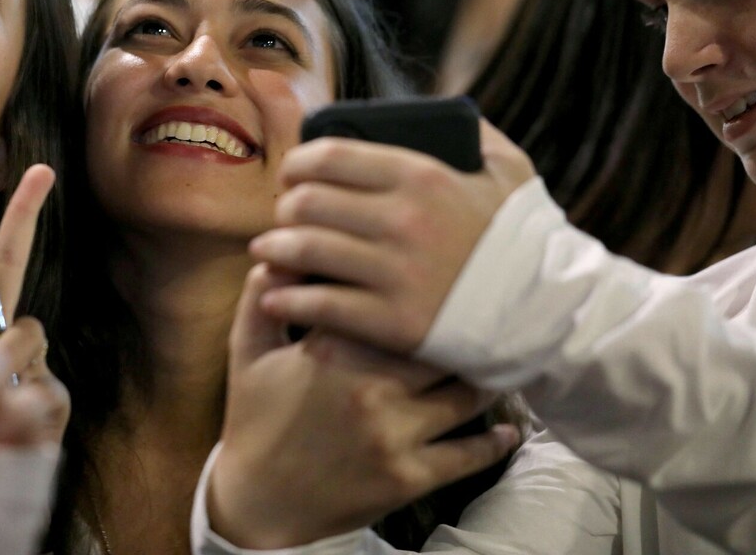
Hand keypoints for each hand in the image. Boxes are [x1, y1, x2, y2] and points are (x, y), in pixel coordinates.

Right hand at [207, 264, 518, 548]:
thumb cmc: (254, 419)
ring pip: (466, 396)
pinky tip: (508, 431)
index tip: (449, 278)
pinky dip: (495, 442)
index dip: (428, 290)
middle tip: (491, 316)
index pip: (398, 303)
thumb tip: (276, 254)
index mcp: (334, 347)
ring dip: (486, 381)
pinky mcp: (408, 476)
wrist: (258, 501)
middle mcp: (371, 386)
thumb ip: (259, 298)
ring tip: (500, 366)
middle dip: (468, 330)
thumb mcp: (247, 353)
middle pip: (445, 343)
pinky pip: (469, 455)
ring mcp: (394, 434)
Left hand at [249, 120, 534, 353]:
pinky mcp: (394, 323)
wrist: (554, 314)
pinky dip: (286, 301)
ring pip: (304, 251)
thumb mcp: (510, 171)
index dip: (296, 162)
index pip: (330, 155)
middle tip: (280, 216)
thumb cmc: (526, 239)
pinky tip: (273, 298)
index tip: (290, 173)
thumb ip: (475, 133)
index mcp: (422, 175)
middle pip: (307, 201)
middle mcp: (403, 220)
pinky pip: (319, 306)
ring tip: (266, 254)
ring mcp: (397, 272)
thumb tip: (444, 111)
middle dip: (282, 207)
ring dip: (273, 251)